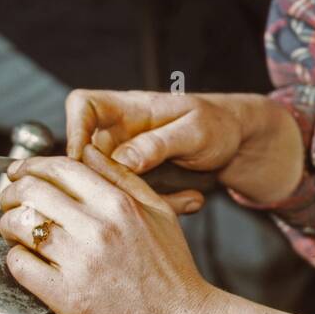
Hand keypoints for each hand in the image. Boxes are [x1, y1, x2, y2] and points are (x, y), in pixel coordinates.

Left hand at [0, 147, 217, 313]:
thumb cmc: (173, 274)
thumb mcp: (160, 213)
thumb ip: (123, 179)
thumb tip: (90, 152)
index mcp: (119, 204)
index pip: (60, 168)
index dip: (32, 166)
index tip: (21, 172)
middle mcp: (99, 228)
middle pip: (32, 191)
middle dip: (12, 192)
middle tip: (11, 201)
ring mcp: (82, 263)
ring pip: (21, 225)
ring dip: (9, 224)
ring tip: (15, 232)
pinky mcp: (68, 298)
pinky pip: (21, 265)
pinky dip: (16, 258)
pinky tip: (26, 260)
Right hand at [66, 88, 305, 206]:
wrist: (240, 143)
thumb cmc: (219, 124)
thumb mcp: (195, 130)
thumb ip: (158, 143)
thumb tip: (122, 159)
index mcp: (129, 109)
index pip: (83, 105)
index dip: (74, 128)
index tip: (82, 159)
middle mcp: (120, 134)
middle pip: (87, 156)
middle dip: (109, 183)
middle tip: (140, 198)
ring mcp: (127, 160)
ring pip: (111, 185)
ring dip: (140, 201)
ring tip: (187, 200)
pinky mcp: (139, 182)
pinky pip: (134, 199)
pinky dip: (159, 207)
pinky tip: (192, 202)